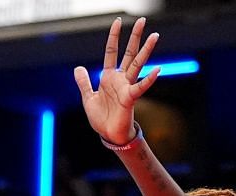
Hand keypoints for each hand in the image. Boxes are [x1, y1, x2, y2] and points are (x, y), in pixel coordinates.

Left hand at [75, 17, 160, 145]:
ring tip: (155, 36)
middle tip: (143, 21)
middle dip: (135, 37)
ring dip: (146, 50)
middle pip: (129, 52)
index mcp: (109, 77)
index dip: (114, 37)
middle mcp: (120, 79)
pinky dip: (149, 79)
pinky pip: (140, 87)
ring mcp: (126, 87)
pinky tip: (158, 70)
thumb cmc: (101, 118)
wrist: (109, 135)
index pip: (112, 51)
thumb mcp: (88, 97)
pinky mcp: (130, 98)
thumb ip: (84, 82)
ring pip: (137, 64)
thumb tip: (78, 68)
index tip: (118, 22)